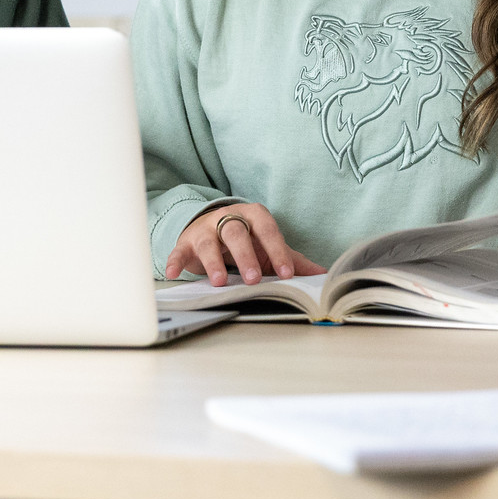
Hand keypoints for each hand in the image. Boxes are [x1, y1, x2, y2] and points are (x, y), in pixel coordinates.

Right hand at [166, 204, 325, 286]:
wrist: (211, 228)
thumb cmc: (246, 239)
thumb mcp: (268, 246)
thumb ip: (292, 259)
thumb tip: (323, 274)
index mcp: (253, 216)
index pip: (268, 230)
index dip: (278, 252)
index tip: (286, 275)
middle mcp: (228, 217)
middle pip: (236, 231)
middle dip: (245, 255)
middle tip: (252, 279)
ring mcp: (205, 228)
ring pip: (208, 241)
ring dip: (212, 261)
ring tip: (218, 282)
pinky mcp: (185, 241)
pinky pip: (179, 250)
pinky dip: (175, 261)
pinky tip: (174, 273)